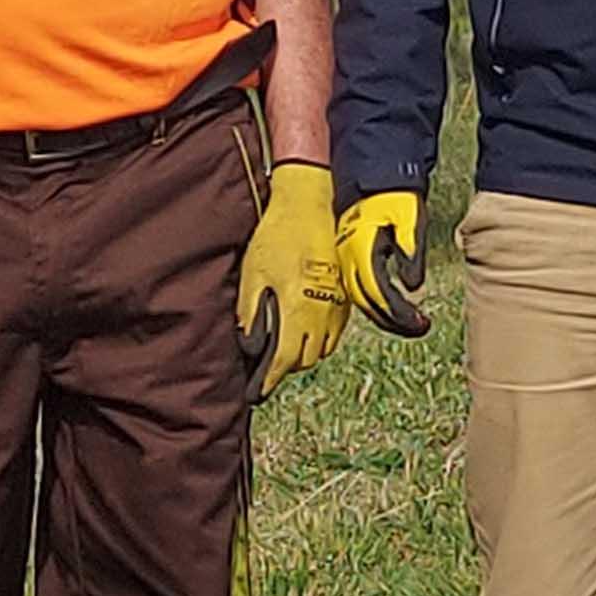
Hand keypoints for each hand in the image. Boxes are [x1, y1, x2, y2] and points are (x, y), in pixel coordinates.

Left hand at [243, 161, 350, 390]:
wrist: (309, 204)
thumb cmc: (278, 235)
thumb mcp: (253, 273)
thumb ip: (251, 312)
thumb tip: (250, 345)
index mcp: (298, 308)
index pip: (285, 359)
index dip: (270, 380)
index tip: (258, 391)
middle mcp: (322, 311)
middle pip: (305, 359)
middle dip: (286, 365)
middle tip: (266, 360)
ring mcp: (337, 303)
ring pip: (322, 348)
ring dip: (303, 351)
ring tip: (283, 340)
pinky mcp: (344, 294)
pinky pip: (334, 330)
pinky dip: (319, 336)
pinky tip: (303, 323)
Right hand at [335, 189, 433, 337]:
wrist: (372, 177)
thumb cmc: (395, 196)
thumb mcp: (411, 219)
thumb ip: (411, 253)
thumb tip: (413, 287)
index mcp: (362, 249)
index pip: (379, 293)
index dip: (399, 313)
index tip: (419, 323)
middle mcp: (348, 258)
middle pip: (368, 302)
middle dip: (393, 320)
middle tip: (420, 328)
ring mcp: (345, 259)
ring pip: (362, 298)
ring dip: (385, 315)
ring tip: (411, 324)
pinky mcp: (348, 258)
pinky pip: (359, 289)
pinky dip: (377, 303)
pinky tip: (393, 308)